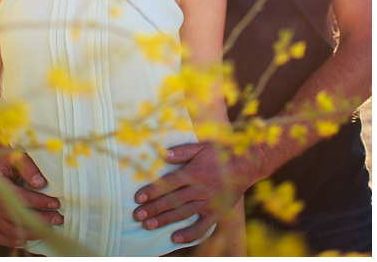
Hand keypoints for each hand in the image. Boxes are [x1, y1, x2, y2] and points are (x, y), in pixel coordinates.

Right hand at [0, 133, 62, 247]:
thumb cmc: (5, 150)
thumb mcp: (15, 153)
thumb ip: (27, 166)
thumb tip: (40, 183)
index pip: (19, 198)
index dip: (38, 202)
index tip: (56, 203)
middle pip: (16, 216)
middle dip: (39, 220)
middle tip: (58, 219)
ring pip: (9, 228)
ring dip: (30, 232)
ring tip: (49, 229)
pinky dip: (10, 239)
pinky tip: (25, 239)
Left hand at [132, 142, 250, 244]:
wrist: (247, 165)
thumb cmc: (221, 152)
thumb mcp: (201, 146)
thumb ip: (182, 151)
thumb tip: (161, 153)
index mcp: (194, 173)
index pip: (169, 183)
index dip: (152, 190)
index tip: (138, 197)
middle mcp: (200, 189)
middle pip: (172, 200)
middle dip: (153, 208)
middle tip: (137, 215)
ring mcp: (209, 203)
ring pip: (183, 214)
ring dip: (165, 220)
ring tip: (148, 225)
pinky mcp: (217, 212)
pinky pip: (203, 226)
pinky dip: (189, 234)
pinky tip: (175, 238)